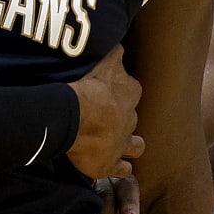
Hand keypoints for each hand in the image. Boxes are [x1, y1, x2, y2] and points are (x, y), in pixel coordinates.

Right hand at [67, 44, 143, 178]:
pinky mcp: (110, 163)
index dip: (121, 91)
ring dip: (131, 144)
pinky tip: (115, 166)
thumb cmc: (89, 86)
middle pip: (132, 117)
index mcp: (130, 93)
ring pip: (136, 146)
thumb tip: (121, 44)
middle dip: (124, 118)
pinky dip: (120, 168)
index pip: (131, 89)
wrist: (77, 117)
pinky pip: (122, 169)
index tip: (110, 90)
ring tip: (120, 144)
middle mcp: (131, 119)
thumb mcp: (104, 61)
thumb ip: (114, 53)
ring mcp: (122, 143)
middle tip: (109, 117)